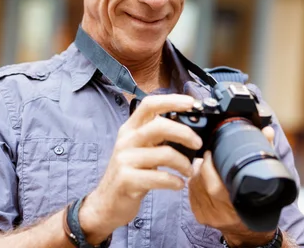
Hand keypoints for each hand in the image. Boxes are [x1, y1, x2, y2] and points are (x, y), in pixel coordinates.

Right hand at [78, 94, 202, 243]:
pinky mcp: (127, 180)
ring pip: (164, 153)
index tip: (191, 103)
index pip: (149, 105)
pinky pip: (160, 177)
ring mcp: (125, 160)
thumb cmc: (130, 173)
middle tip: (198, 143)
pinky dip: (175, 181)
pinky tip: (179, 184)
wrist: (106, 203)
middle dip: (184, 133)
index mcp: (130, 129)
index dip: (171, 100)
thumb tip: (190, 130)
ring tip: (188, 171)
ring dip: (184, 163)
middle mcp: (126, 140)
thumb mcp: (139, 149)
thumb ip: (158, 137)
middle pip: (159, 126)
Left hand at [188, 126, 276, 246]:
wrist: (249, 231)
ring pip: (193, 187)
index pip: (215, 186)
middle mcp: (221, 214)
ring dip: (196, 172)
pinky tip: (199, 175)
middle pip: (201, 184)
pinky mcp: (200, 216)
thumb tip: (267, 131)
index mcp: (237, 206)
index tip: (210, 152)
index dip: (209, 167)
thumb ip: (265, 154)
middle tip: (206, 154)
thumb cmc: (258, 205)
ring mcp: (208, 216)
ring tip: (204, 162)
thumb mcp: (263, 181)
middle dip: (201, 165)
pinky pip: (190, 194)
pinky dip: (193, 181)